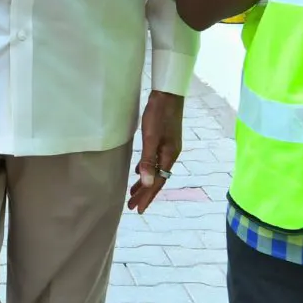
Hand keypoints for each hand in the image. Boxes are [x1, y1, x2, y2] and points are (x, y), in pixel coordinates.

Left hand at [127, 90, 184, 214]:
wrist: (168, 93)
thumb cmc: (158, 114)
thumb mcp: (150, 137)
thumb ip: (148, 160)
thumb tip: (147, 182)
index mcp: (169, 156)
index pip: (157, 182)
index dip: (147, 196)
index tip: (138, 209)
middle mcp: (171, 155)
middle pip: (157, 179)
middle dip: (144, 193)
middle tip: (132, 206)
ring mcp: (168, 148)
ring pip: (155, 170)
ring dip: (145, 182)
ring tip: (133, 193)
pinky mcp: (164, 141)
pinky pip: (154, 161)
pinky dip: (146, 169)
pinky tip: (139, 171)